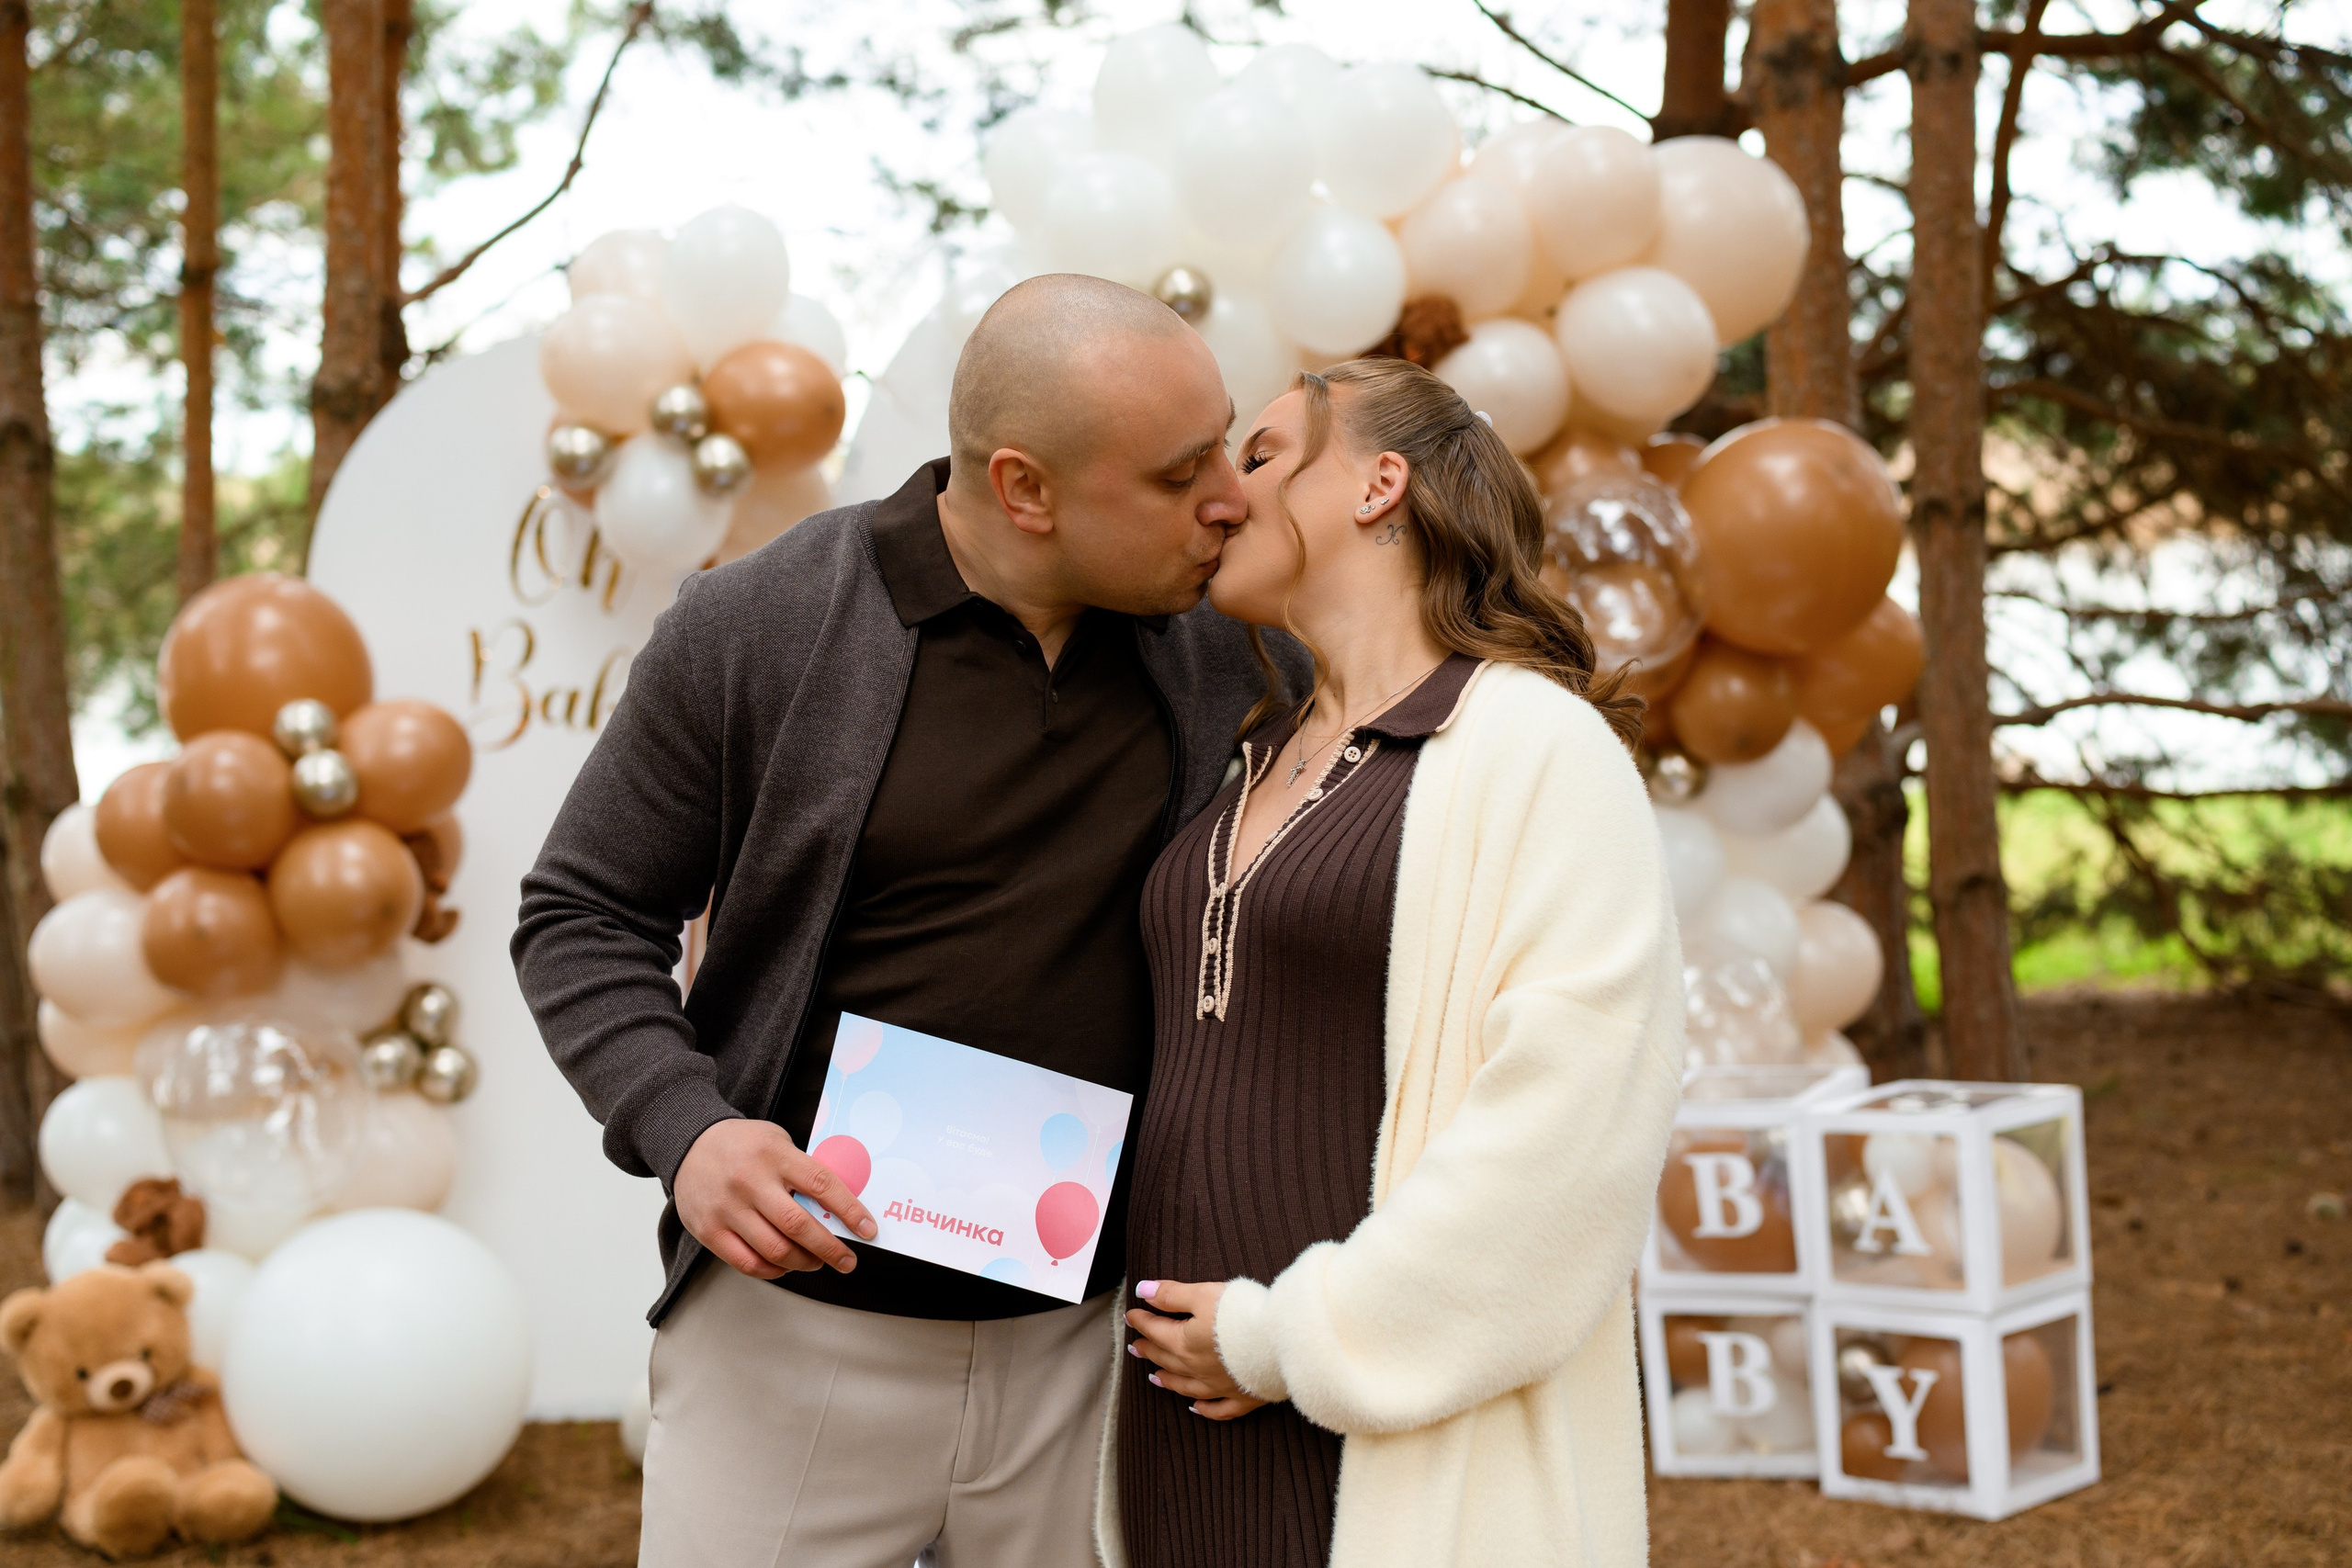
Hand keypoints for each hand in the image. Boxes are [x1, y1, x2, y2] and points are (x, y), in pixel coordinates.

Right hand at [674, 1118, 876, 1279]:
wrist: (690, 1143)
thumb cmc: (744, 1145)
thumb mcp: (778, 1142)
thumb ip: (803, 1171)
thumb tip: (838, 1209)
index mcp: (774, 1155)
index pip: (822, 1185)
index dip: (850, 1211)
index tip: (869, 1230)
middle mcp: (750, 1182)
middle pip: (798, 1226)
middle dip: (830, 1249)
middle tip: (847, 1261)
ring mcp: (727, 1208)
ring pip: (775, 1250)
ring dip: (804, 1263)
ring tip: (817, 1262)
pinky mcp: (709, 1230)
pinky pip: (747, 1263)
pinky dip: (773, 1270)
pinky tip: (785, 1265)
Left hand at [1125, 1279, 1268, 1420]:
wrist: (1281, 1343)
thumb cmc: (1241, 1314)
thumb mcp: (1203, 1295)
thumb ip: (1172, 1295)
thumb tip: (1143, 1291)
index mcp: (1184, 1343)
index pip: (1156, 1330)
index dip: (1141, 1321)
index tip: (1131, 1315)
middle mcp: (1196, 1369)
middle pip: (1166, 1359)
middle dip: (1149, 1350)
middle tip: (1136, 1347)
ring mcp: (1219, 1387)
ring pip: (1185, 1386)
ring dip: (1168, 1380)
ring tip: (1155, 1378)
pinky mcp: (1243, 1398)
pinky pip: (1219, 1410)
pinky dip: (1205, 1410)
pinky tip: (1196, 1408)